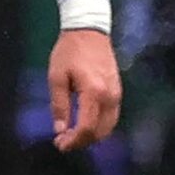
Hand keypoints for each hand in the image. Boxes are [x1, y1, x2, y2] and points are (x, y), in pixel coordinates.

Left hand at [48, 28, 121, 151]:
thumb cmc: (69, 51)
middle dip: (81, 142)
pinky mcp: (118, 91)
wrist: (89, 30)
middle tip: (63, 141)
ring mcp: (116, 94)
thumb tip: (59, 129)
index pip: (87, 128)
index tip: (59, 144)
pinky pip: (111, 117)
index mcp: (93, 92)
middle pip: (100, 132)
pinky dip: (98, 126)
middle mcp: (109, 96)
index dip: (73, 141)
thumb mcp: (56, 77)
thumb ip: (59, 105)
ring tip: (72, 134)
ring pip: (108, 127)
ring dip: (91, 136)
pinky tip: (83, 123)